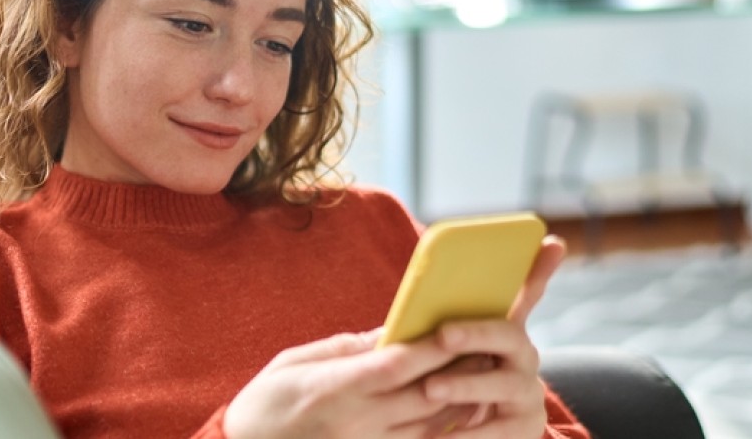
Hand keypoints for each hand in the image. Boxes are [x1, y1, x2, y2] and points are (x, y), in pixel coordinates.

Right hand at [223, 329, 464, 438]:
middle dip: (458, 368)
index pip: (397, 365)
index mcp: (335, 389)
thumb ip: (343, 348)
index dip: (431, 346)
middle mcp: (357, 421)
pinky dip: (441, 427)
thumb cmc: (264, 403)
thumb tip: (385, 333)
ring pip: (429, 424)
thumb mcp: (293, 362)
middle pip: (424, 394)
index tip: (456, 324)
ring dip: (459, 399)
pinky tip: (458, 410)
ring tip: (483, 372)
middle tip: (487, 345)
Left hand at [419, 235, 567, 437]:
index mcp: (502, 330)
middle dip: (476, 332)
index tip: (552, 242)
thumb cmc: (442, 381)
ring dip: (465, 384)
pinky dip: (468, 434)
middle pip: (509, 334)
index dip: (539, 269)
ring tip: (430, 389)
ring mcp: (527, 392)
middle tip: (443, 334)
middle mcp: (522, 356)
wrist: (459, 433)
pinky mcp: (525, 427)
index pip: (525, 293)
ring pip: (502, 383)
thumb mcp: (437, 352)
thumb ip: (436, 327)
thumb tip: (416, 298)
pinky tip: (442, 436)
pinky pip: (498, 430)